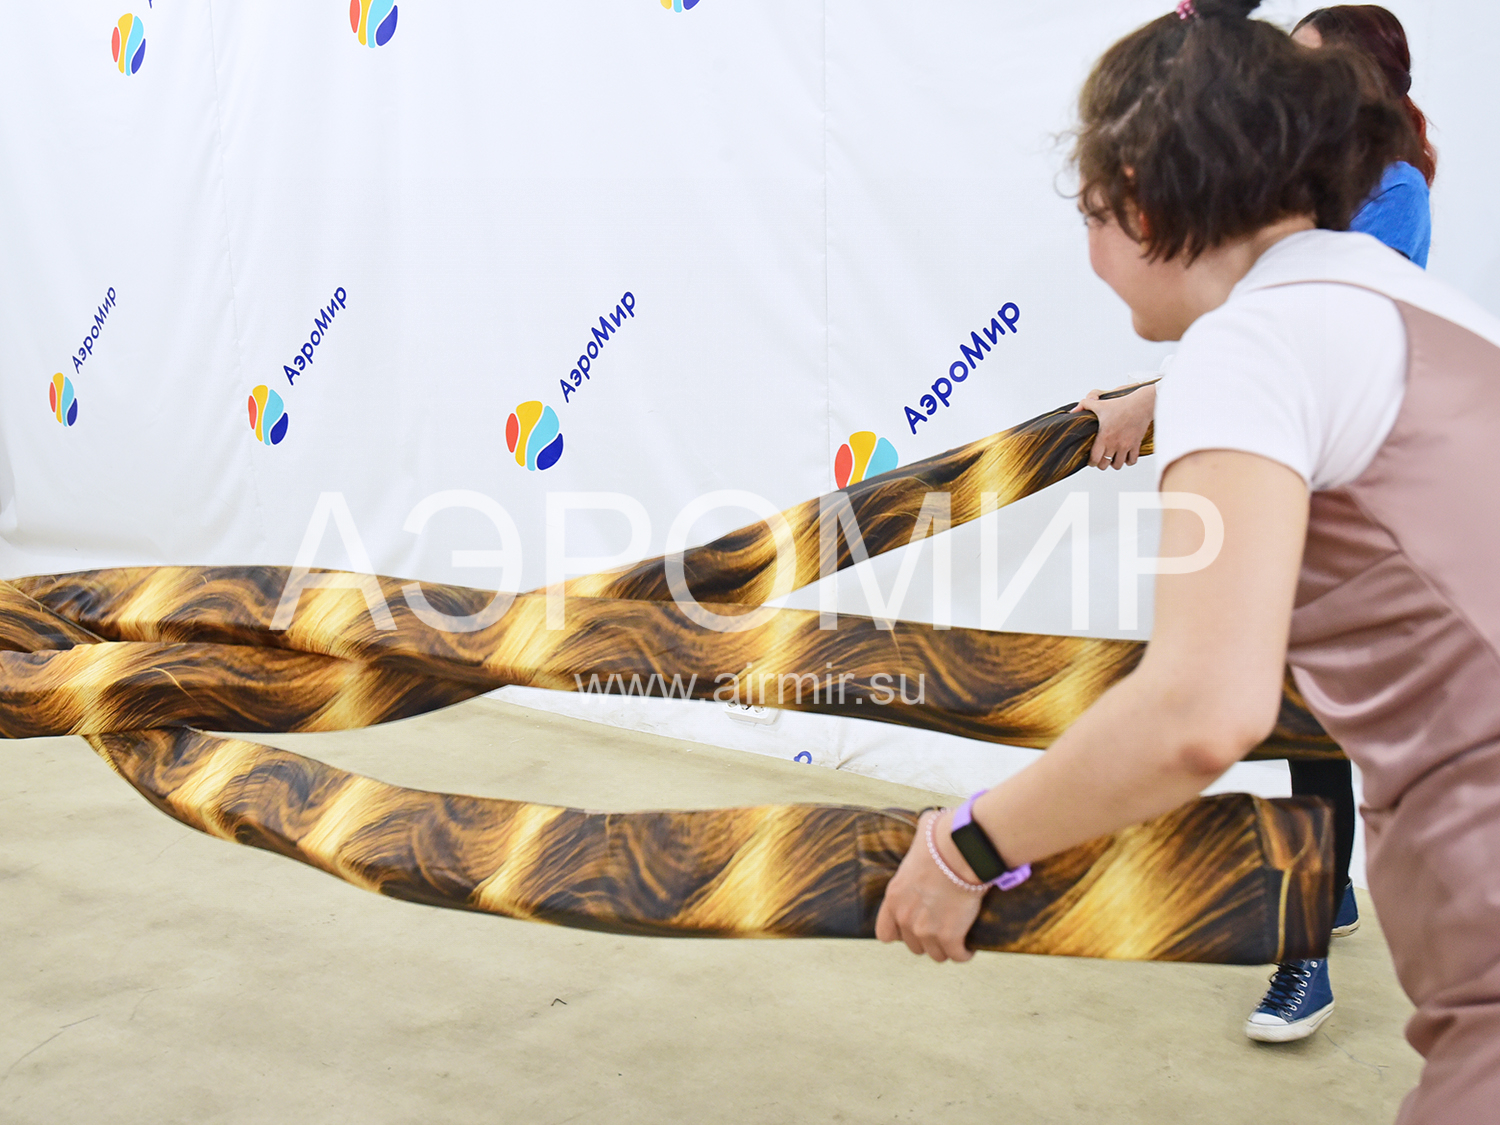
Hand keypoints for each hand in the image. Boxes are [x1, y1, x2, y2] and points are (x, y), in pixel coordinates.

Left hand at [874, 810, 985, 961]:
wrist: (960, 852)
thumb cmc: (942, 841)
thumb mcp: (918, 844)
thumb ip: (918, 845)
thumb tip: (927, 824)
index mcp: (894, 897)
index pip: (884, 933)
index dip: (900, 933)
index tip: (914, 928)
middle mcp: (905, 916)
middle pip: (913, 945)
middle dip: (927, 939)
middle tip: (941, 929)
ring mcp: (926, 929)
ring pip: (935, 955)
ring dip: (945, 948)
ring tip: (956, 939)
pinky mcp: (949, 936)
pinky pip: (957, 956)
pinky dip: (964, 953)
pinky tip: (969, 947)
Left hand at [1071, 382, 1155, 469]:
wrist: (1141, 405)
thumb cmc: (1120, 405)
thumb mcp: (1099, 404)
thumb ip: (1084, 405)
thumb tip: (1072, 411)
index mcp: (1104, 437)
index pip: (1095, 459)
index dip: (1091, 462)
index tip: (1091, 460)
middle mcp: (1115, 444)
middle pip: (1104, 465)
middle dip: (1101, 463)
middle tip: (1100, 458)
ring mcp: (1126, 446)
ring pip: (1118, 465)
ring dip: (1113, 463)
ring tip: (1111, 458)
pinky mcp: (1136, 445)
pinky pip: (1132, 461)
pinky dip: (1128, 461)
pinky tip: (1124, 456)